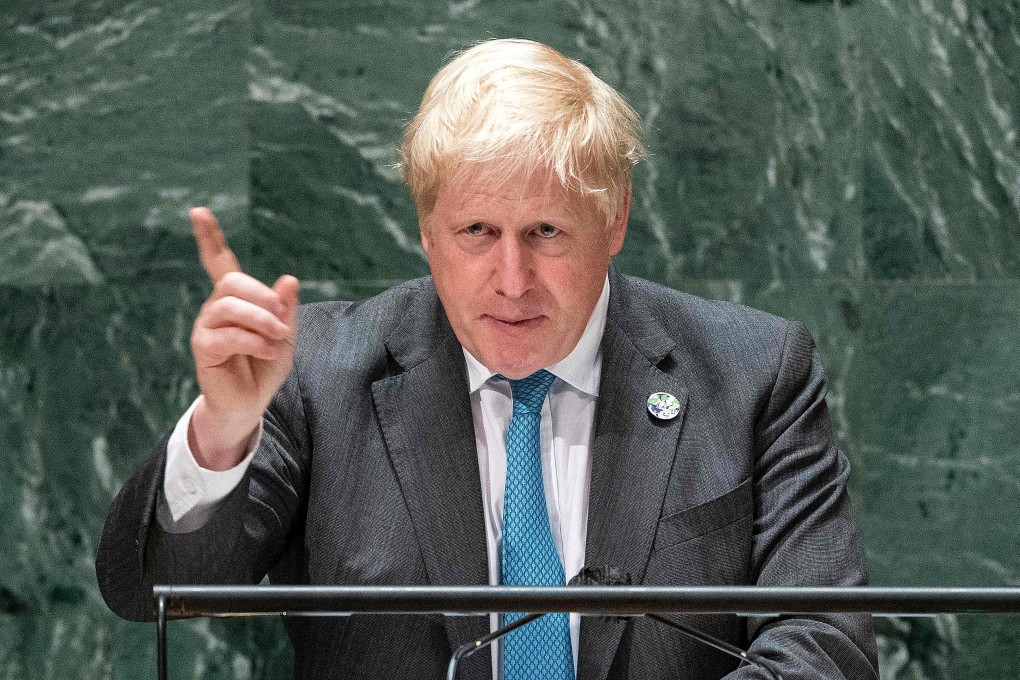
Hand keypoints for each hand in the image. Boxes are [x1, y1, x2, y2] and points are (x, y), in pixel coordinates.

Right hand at [186, 207, 298, 469]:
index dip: (209, 237)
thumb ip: (286, 308)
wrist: (251, 403)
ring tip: (278, 339)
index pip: (219, 261)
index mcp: (236, 299)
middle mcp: (216, 307)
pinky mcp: (203, 347)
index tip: (199, 212)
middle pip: (232, 282)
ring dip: (261, 320)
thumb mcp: (285, 334)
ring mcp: (206, 326)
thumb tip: (289, 279)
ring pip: (229, 306)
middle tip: (282, 319)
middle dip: (262, 296)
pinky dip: (253, 342)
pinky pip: (226, 334)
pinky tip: (267, 351)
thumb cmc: (265, 366)